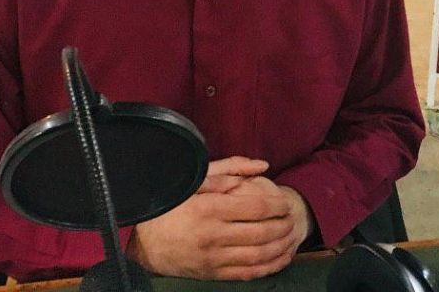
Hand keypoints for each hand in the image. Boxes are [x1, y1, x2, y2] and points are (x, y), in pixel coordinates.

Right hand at [127, 157, 298, 279]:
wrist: (147, 244)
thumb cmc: (173, 205)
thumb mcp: (196, 179)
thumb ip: (230, 169)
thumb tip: (262, 165)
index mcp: (209, 209)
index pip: (256, 208)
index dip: (277, 204)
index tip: (285, 201)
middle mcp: (213, 235)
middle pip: (262, 232)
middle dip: (283, 225)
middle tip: (292, 217)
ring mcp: (214, 258)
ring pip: (258, 255)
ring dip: (281, 246)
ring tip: (291, 236)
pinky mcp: (213, 274)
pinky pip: (248, 273)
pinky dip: (269, 266)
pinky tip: (281, 258)